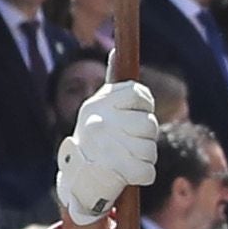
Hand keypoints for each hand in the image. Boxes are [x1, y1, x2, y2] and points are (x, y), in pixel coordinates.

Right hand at [54, 78, 165, 225]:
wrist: (77, 177)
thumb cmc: (96, 138)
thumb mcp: (100, 107)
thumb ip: (113, 83)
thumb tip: (117, 50)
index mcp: (98, 104)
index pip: (138, 93)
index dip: (145, 104)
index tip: (137, 112)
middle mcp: (100, 122)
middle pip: (149, 124)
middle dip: (146, 136)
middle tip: (130, 142)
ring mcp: (106, 147)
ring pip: (150, 148)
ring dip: (145, 156)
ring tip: (127, 157)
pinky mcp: (114, 170)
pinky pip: (148, 171)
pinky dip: (143, 175)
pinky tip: (128, 174)